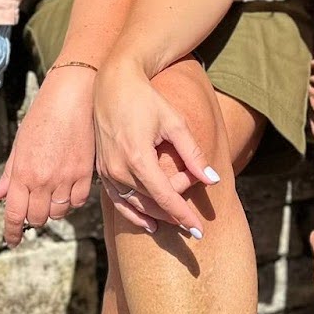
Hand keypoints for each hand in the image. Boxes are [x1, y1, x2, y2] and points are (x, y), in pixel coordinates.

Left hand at [0, 66, 96, 248]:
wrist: (73, 96)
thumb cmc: (43, 116)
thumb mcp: (20, 144)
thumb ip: (10, 174)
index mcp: (23, 172)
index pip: (15, 214)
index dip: (12, 232)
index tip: (12, 241)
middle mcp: (43, 180)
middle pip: (37, 218)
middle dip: (33, 217)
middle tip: (34, 205)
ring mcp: (65, 178)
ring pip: (59, 212)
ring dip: (53, 209)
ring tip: (52, 193)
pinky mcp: (85, 174)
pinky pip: (78, 201)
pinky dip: (72, 200)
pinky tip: (68, 188)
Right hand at [94, 57, 218, 238]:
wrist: (112, 83)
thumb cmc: (146, 99)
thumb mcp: (174, 122)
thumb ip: (193, 154)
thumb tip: (213, 180)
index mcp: (138, 157)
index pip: (165, 197)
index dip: (184, 216)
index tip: (199, 231)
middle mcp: (118, 169)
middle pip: (151, 202)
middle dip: (175, 209)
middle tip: (193, 205)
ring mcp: (107, 171)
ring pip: (134, 205)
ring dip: (157, 214)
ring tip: (177, 222)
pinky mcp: (101, 170)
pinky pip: (118, 200)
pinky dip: (134, 213)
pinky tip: (149, 222)